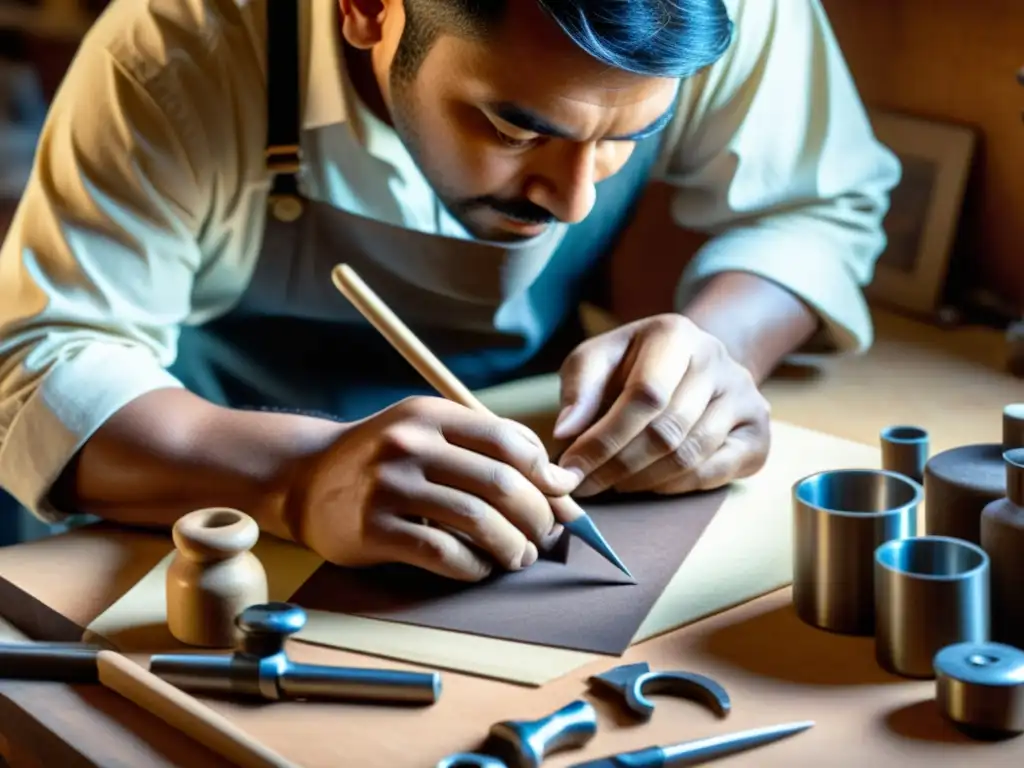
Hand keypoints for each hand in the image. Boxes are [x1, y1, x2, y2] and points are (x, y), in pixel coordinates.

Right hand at [285, 396, 578, 580]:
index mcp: (430, 414)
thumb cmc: (384, 459)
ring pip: (476, 519)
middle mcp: (409, 443)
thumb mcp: (429, 433)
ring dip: (511, 546)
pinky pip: (441, 553)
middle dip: (536, 515)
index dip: (545, 474)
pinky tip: (481, 569)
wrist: (306, 478)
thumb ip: (488, 449)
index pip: (507, 440)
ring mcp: (387, 485)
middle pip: (499, 482)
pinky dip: (472, 566)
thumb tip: (561, 484)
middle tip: (545, 536)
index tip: (560, 499)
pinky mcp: (372, 528)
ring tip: (520, 557)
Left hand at [552, 313, 770, 495]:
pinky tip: (647, 484)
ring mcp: (745, 396)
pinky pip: (713, 473)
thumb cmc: (632, 364)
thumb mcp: (597, 360)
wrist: (692, 363)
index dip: (604, 439)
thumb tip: (566, 433)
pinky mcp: (757, 433)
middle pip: (667, 430)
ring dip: (642, 480)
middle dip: (618, 466)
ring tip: (612, 483)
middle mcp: (718, 360)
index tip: (571, 467)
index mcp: (675, 333)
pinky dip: (673, 486)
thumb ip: (578, 390)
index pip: (644, 395)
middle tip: (586, 485)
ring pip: (690, 456)